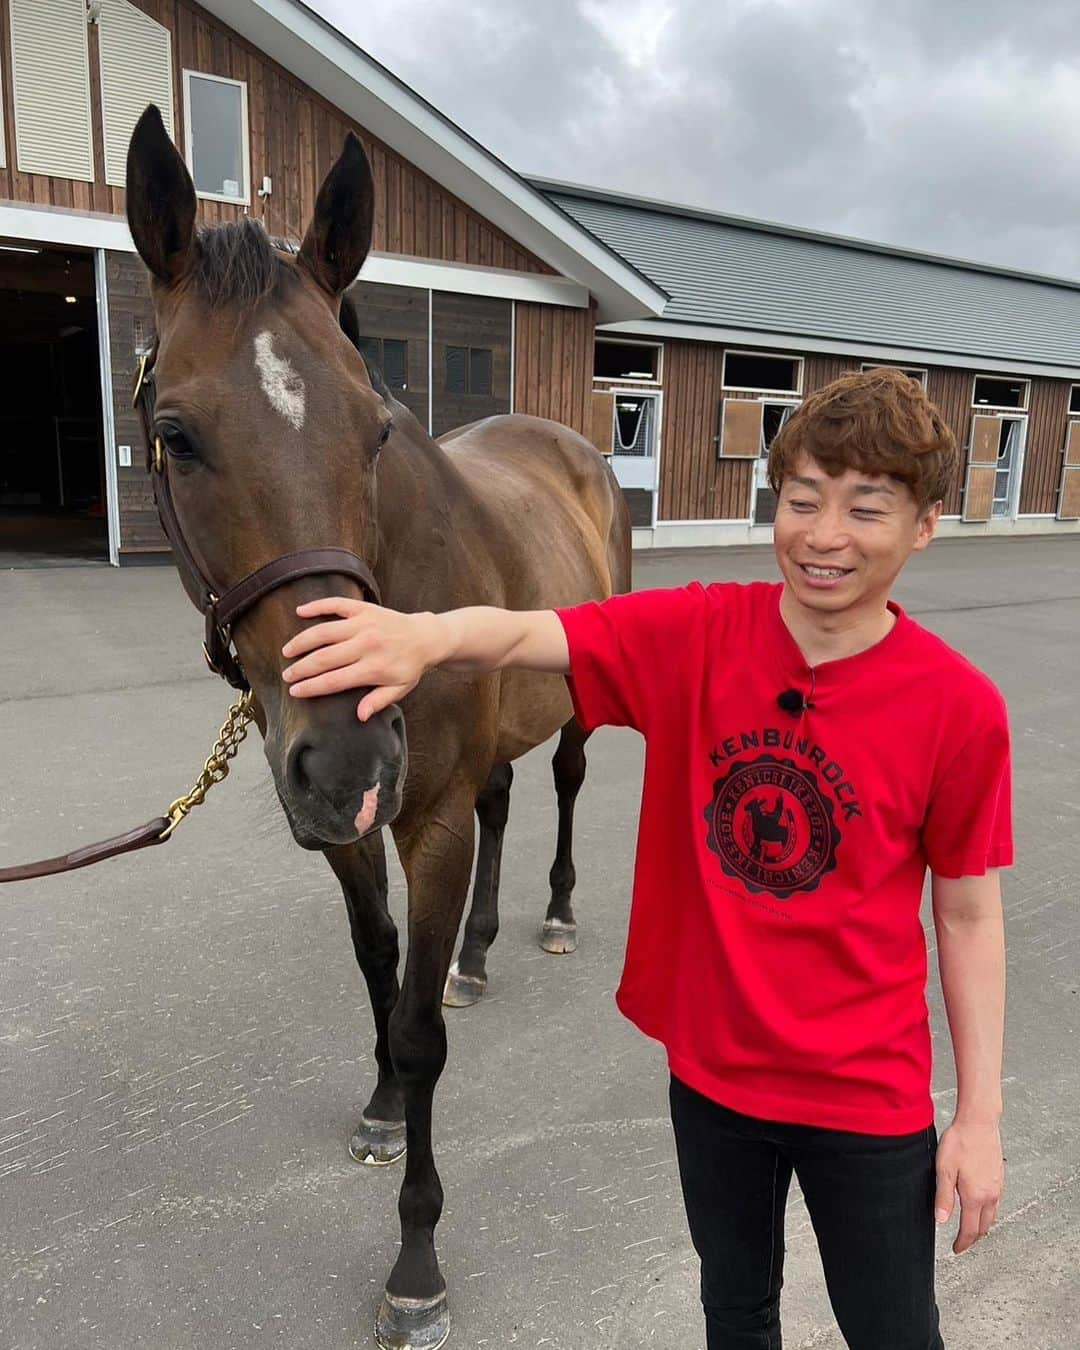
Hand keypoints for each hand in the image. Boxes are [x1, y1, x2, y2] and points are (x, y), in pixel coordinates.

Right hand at [281, 597, 436, 720]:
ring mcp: (364, 624)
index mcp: (374, 668)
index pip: (334, 680)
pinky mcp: (364, 608)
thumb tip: (360, 716)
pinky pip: (336, 604)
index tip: (294, 691)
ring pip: (324, 632)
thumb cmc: (409, 667)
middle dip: (301, 668)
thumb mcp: (399, 689)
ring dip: (302, 641)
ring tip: (287, 651)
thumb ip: (379, 702)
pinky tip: (300, 611)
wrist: (426, 637)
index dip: (311, 687)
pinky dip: (317, 606)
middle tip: (287, 675)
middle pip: (324, 658)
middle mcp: (367, 645)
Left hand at [934, 1119, 1003, 1253]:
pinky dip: (988, 1212)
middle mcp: (991, 1195)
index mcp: (975, 1196)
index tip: (956, 1250)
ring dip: (982, 1226)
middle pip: (984, 1227)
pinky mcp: (1000, 1177)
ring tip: (971, 1228)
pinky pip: (996, 1203)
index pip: (971, 1229)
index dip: (963, 1243)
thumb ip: (943, 1197)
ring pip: (992, 1216)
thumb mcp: (944, 1170)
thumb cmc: (959, 1142)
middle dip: (973, 1238)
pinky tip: (980, 1206)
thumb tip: (941, 1221)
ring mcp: (998, 1186)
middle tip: (963, 1243)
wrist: (979, 1122)